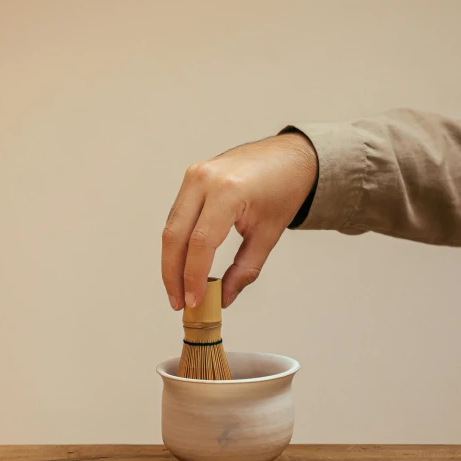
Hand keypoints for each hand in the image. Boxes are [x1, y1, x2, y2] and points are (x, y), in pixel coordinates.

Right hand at [162, 132, 317, 309]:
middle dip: (173, 275)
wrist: (289, 157)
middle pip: (175, 236)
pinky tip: (182, 265)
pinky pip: (177, 216)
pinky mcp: (191, 177)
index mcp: (228, 191)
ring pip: (171, 227)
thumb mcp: (268, 234)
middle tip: (178, 303)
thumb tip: (224, 298)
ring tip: (179, 290)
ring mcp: (194, 175)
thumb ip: (245, 269)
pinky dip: (177, 243)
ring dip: (171, 262)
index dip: (193, 277)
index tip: (194, 302)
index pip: (200, 243)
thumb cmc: (284, 189)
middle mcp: (204, 180)